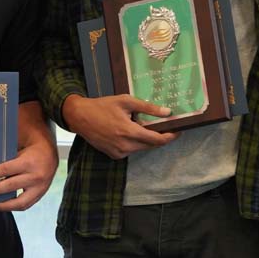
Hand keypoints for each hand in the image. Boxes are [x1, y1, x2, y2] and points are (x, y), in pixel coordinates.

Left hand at [0, 138, 58, 210]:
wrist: (51, 155)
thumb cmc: (31, 151)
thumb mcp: (20, 148)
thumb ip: (6, 157)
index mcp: (29, 162)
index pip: (6, 169)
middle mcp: (35, 176)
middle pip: (10, 186)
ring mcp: (40, 188)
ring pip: (19, 202)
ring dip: (3, 205)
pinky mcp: (40, 195)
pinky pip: (25, 205)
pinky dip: (12, 207)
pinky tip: (2, 206)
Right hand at [62, 93, 177, 159]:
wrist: (80, 116)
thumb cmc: (103, 106)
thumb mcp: (126, 102)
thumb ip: (148, 108)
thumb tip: (167, 112)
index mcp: (129, 132)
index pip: (157, 140)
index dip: (170, 137)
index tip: (178, 131)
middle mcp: (125, 146)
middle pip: (151, 145)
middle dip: (159, 137)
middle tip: (164, 126)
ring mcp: (119, 152)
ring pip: (141, 148)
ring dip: (146, 139)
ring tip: (143, 125)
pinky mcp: (114, 155)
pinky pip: (131, 150)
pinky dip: (135, 143)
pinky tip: (129, 131)